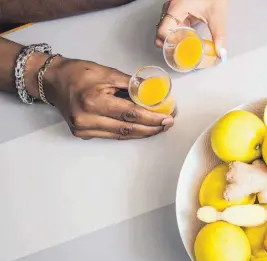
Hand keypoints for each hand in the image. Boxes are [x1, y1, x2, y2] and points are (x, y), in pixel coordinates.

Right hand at [29, 55, 173, 139]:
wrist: (52, 81)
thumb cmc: (78, 73)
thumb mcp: (107, 72)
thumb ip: (131, 84)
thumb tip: (154, 92)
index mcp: (94, 102)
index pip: (130, 114)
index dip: (151, 118)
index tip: (167, 118)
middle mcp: (87, 120)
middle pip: (127, 129)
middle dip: (151, 128)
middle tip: (168, 124)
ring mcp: (84, 130)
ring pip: (121, 135)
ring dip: (142, 132)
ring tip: (158, 127)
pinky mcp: (82, 134)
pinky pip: (111, 135)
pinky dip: (128, 133)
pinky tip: (141, 129)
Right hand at [155, 0, 227, 60]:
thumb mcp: (217, 15)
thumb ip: (219, 34)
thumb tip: (220, 51)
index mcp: (176, 8)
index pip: (162, 30)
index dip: (168, 43)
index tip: (179, 51)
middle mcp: (171, 9)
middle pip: (162, 32)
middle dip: (170, 44)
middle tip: (182, 54)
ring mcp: (174, 10)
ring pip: (168, 29)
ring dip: (175, 40)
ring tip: (187, 48)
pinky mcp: (180, 11)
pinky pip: (175, 25)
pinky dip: (180, 34)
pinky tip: (189, 39)